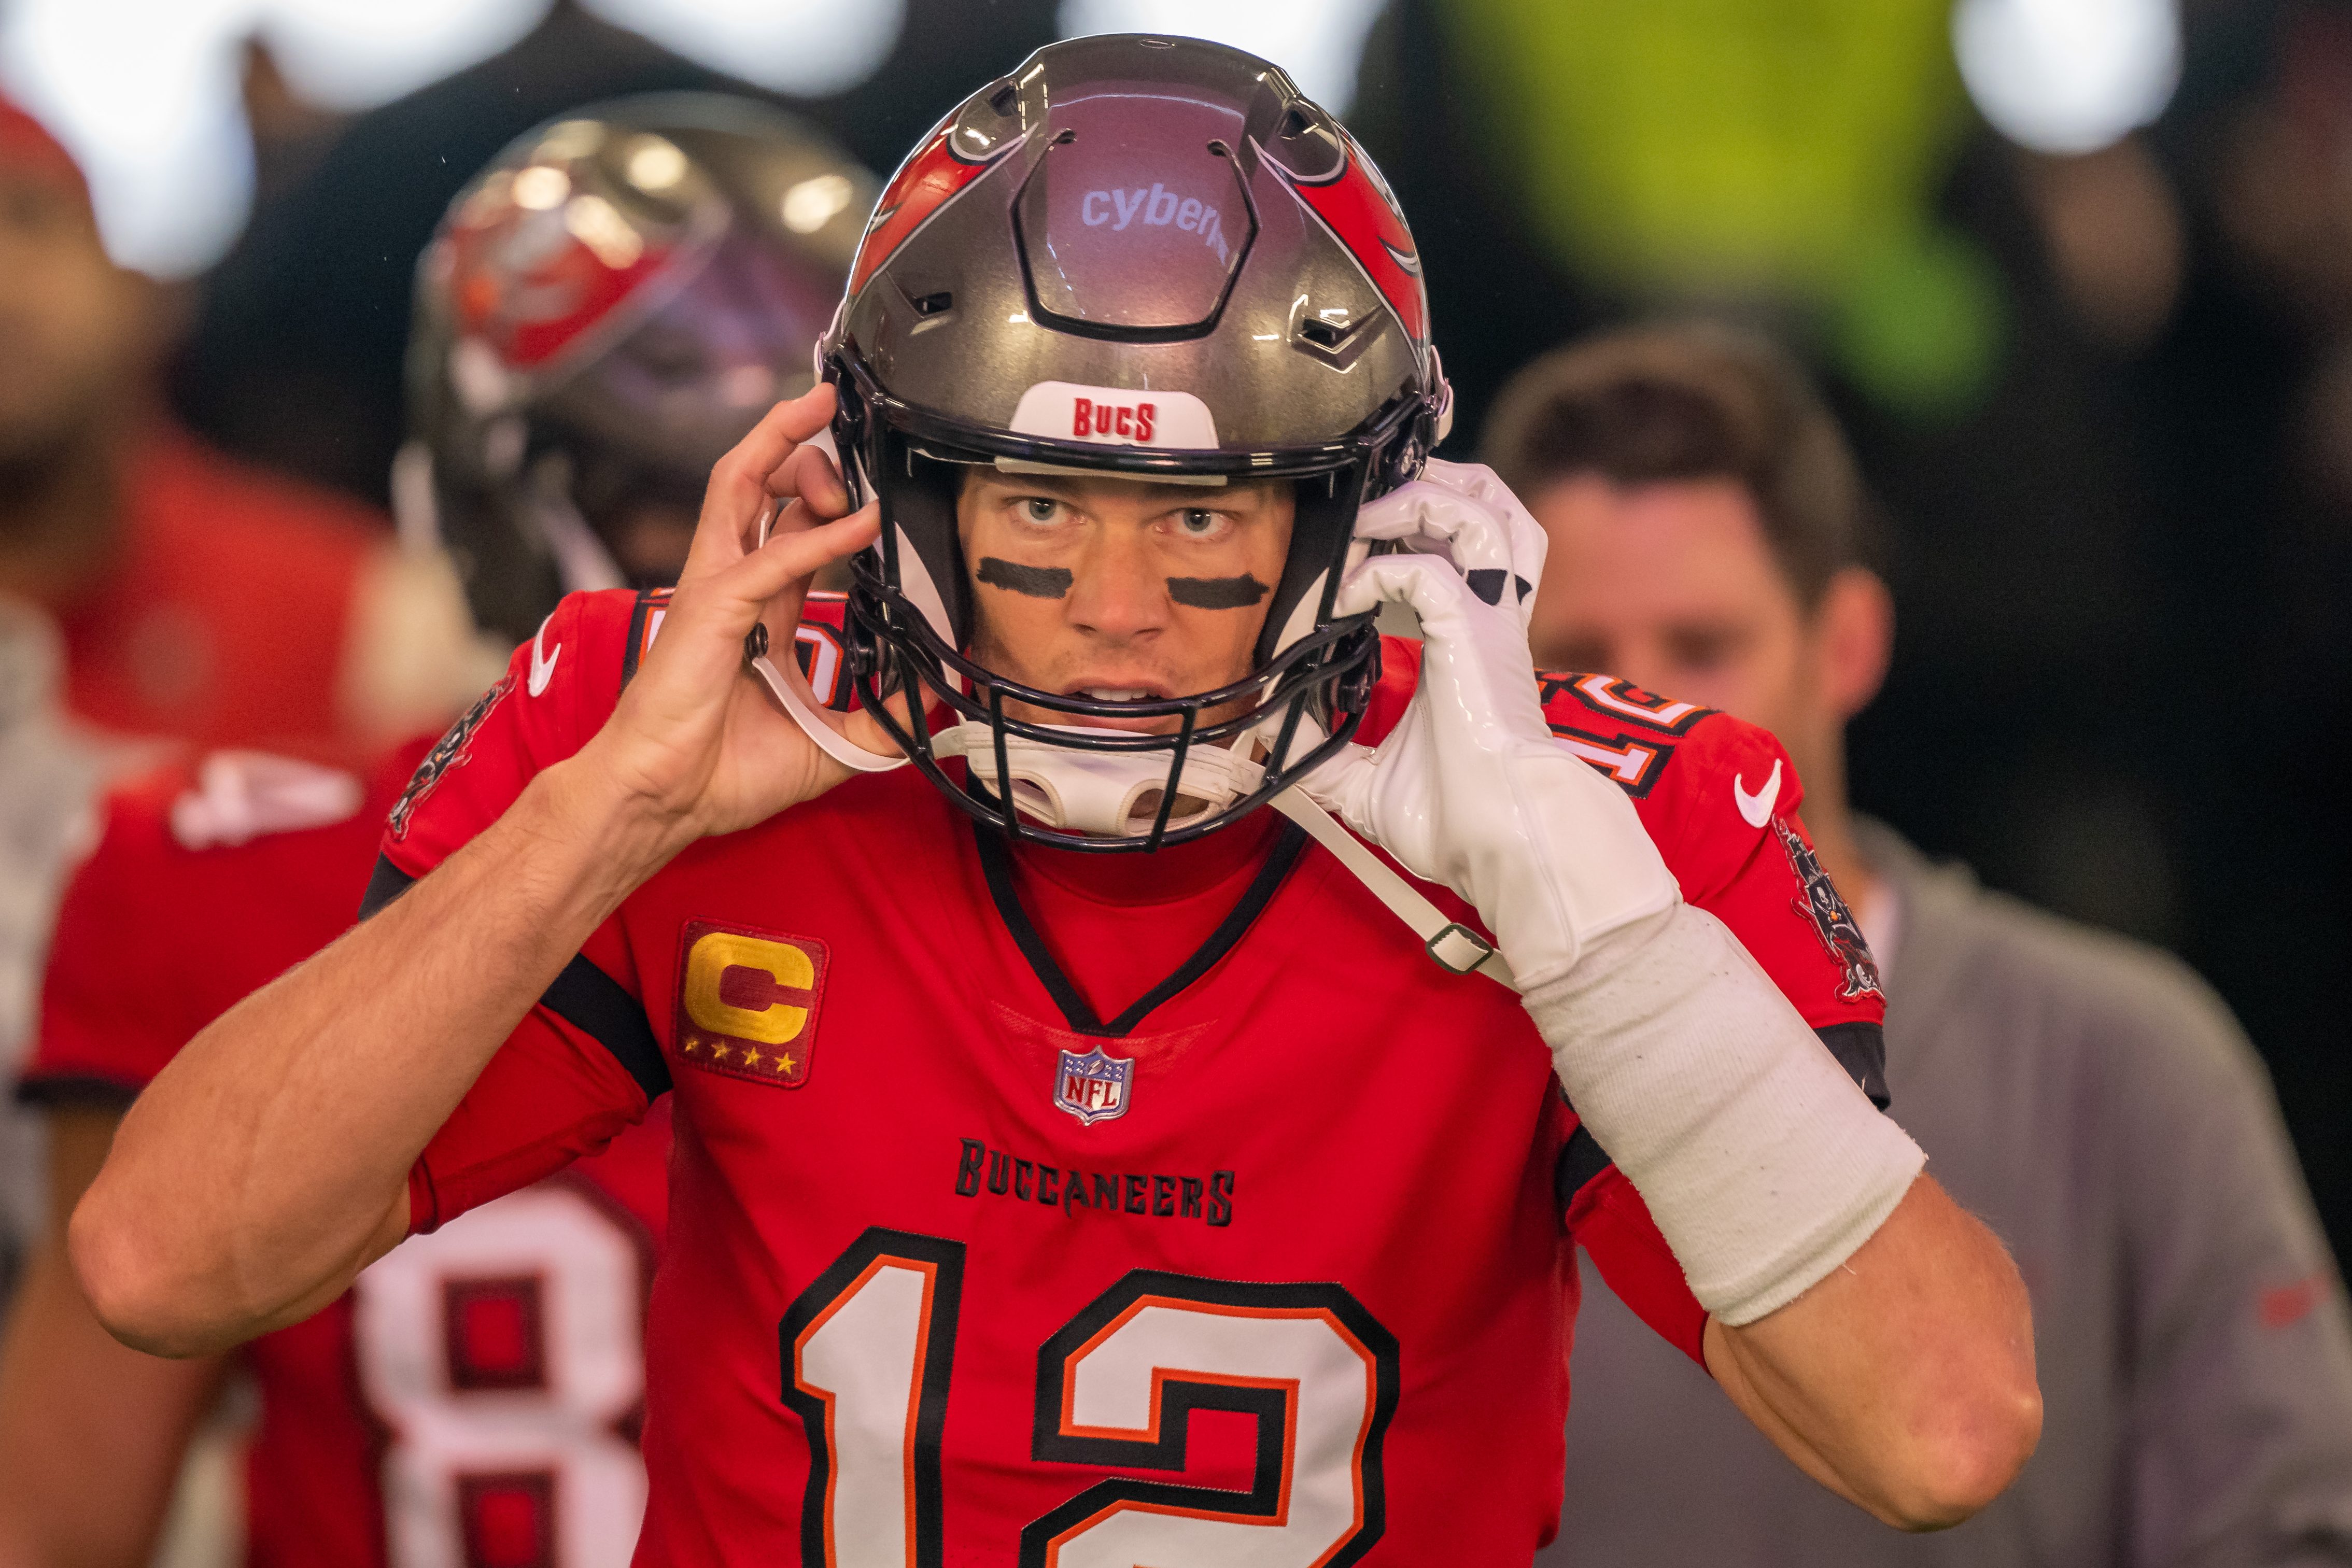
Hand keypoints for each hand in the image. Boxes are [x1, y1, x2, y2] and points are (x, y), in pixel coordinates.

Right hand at [570, 384, 899, 848]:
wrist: (666, 800)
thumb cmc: (719, 773)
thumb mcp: (827, 747)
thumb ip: (880, 726)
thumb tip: (933, 715)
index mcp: (756, 612)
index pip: (794, 536)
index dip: (832, 508)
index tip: (874, 494)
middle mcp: (732, 587)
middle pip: (760, 490)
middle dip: (805, 457)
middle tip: (854, 451)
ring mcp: (716, 589)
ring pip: (743, 488)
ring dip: (786, 447)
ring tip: (824, 412)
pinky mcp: (712, 606)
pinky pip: (773, 557)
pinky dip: (821, 536)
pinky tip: (863, 521)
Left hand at [1301, 473, 1675, 989]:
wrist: (1506, 846)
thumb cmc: (1458, 824)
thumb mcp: (1366, 786)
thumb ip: (1322, 754)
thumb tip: (1266, 736)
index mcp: (1475, 643)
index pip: (1463, 551)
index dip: (1407, 532)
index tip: (1342, 561)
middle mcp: (1491, 619)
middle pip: (1491, 505)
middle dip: (1433, 483)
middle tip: (1372, 506)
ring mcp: (1490, 621)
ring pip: (1480, 509)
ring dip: (1414, 500)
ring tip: (1362, 522)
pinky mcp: (1478, 634)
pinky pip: (1426, 571)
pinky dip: (1377, 571)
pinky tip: (1343, 598)